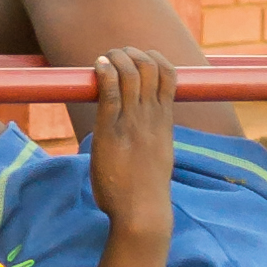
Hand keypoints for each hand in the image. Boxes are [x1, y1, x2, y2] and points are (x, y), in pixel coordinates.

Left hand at [87, 46, 176, 233]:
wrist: (143, 213)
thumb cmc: (146, 190)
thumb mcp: (158, 156)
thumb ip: (153, 137)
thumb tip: (143, 134)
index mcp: (164, 120)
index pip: (168, 74)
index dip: (155, 57)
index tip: (139, 57)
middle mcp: (152, 116)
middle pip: (149, 66)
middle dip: (132, 53)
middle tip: (116, 56)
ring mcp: (133, 123)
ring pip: (131, 73)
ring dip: (116, 58)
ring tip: (105, 58)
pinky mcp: (111, 132)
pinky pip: (110, 93)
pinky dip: (104, 73)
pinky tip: (97, 67)